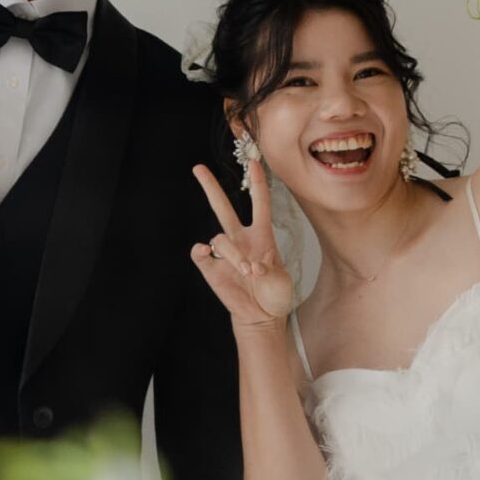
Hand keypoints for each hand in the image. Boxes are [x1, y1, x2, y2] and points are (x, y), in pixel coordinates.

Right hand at [190, 151, 293, 330]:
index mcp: (262, 236)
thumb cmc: (274, 295)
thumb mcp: (281, 281)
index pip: (260, 203)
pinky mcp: (212, 269)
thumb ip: (268, 271)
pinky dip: (200, 251)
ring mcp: (225, 254)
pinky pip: (200, 254)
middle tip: (197, 168)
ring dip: (233, 254)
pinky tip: (203, 252)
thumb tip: (250, 267)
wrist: (261, 316)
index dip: (257, 183)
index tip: (255, 162)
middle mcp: (241, 240)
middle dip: (210, 187)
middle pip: (223, 207)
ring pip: (220, 239)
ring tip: (247, 273)